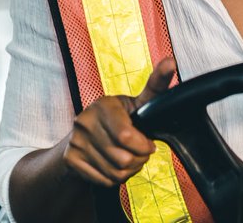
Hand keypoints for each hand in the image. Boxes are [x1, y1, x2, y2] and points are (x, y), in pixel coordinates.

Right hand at [62, 57, 176, 186]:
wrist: (84, 136)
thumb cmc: (118, 118)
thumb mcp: (136, 103)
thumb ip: (156, 85)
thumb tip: (171, 61)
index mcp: (103, 104)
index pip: (126, 137)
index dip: (143, 146)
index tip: (148, 145)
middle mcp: (85, 120)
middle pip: (123, 158)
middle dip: (139, 160)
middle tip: (138, 153)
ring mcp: (76, 141)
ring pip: (115, 172)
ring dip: (128, 171)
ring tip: (127, 159)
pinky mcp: (71, 159)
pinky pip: (103, 180)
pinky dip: (114, 178)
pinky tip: (113, 165)